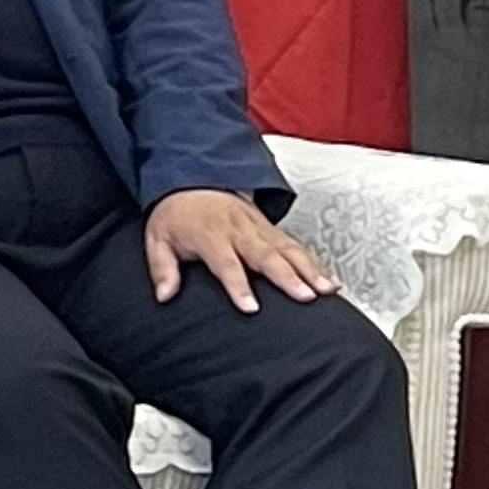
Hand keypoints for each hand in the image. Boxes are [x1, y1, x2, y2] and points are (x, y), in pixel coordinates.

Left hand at [145, 188, 338, 313]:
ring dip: (309, 269)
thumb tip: (164, 295)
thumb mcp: (158, 238)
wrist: (192, 180)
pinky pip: (296, 245)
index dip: (238, 284)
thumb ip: (162, 268)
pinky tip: (330, 280)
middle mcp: (239, 230)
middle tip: (304, 297)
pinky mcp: (271, 228)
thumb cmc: (177, 216)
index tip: (251, 307)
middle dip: (287, 276)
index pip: (226, 262)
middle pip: (265, 254)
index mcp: (210, 234)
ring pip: (288, 248)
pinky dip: (315, 263)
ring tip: (326, 290)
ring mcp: (259, 227)